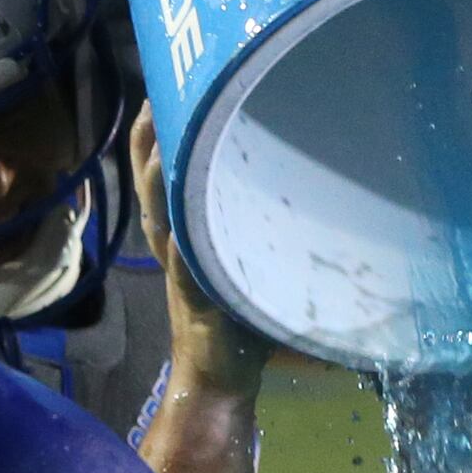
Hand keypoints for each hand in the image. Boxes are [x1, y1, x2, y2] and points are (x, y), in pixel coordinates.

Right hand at [128, 104, 269, 391]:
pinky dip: (176, 230)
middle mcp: (175, 245)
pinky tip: (173, 207)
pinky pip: (181, 257)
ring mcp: (180, 269)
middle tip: (151, 96)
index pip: (165, 179)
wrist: (221, 377)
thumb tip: (323, 197)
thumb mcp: (251, 266)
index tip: (160, 95)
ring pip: (159, 212)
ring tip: (155, 130)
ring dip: (154, 175)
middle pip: (151, 186)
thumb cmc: (241, 325)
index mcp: (184, 237)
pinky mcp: (195, 295)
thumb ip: (267, 235)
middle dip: (148, 142)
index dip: (157, 139)